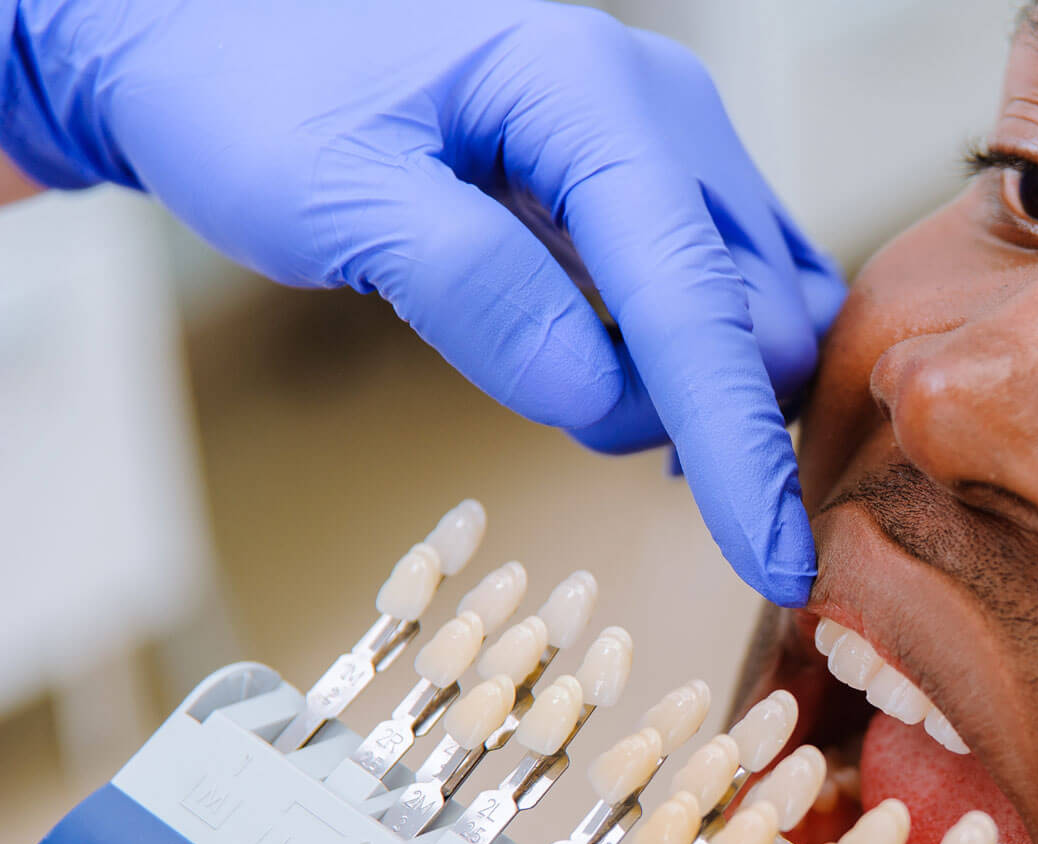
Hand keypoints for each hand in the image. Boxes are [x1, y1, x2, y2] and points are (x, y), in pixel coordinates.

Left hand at [0, 0, 842, 604]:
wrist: (230, 31)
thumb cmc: (261, 94)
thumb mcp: (331, 195)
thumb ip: (469, 287)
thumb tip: (594, 394)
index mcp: (592, 94)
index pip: (696, 297)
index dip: (736, 443)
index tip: (773, 562)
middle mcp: (666, 110)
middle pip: (755, 316)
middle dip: (673, 404)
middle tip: (530, 378)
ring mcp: (679, 142)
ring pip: (762, 311)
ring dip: (681, 383)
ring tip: (543, 346)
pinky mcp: (672, 179)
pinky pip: (740, 291)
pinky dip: (695, 357)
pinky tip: (612, 357)